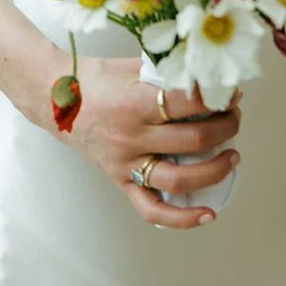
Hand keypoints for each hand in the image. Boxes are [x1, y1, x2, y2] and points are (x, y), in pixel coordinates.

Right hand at [58, 54, 242, 230]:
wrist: (52, 98)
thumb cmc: (92, 78)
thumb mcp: (130, 66)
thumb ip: (164, 72)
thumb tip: (204, 75)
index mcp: (134, 102)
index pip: (188, 102)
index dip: (217, 97)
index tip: (231, 92)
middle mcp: (132, 136)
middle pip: (194, 139)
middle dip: (226, 127)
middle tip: (234, 116)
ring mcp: (126, 163)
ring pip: (181, 178)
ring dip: (216, 169)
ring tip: (232, 155)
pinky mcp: (120, 180)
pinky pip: (152, 209)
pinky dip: (182, 218)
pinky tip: (208, 213)